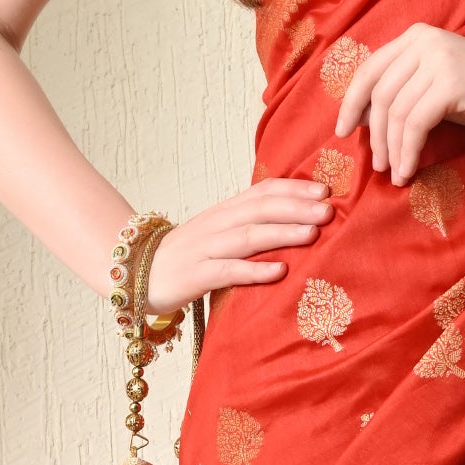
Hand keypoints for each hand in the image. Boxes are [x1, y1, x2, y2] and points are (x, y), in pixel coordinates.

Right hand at [144, 177, 330, 309]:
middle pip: (260, 210)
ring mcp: (205, 249)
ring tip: (313, 233)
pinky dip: (254, 270)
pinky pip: (228, 271)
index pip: (262, 191)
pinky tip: (279, 271)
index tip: (325, 189)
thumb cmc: (189, 255)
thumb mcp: (220, 232)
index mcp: (226, 211)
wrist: (136, 271)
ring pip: (248, 236)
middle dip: (296, 207)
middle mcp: (217, 224)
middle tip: (328, 209)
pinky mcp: (196, 276)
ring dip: (282, 233)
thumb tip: (297, 217)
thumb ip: (251, 223)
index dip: (293, 188)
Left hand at [334, 25, 464, 185]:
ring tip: (395, 173)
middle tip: (376, 164)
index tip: (343, 131)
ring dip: (391, 149)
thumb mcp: (436, 87)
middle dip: (372, 134)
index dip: (351, 102)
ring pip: (395, 112)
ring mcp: (438, 59)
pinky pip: (415, 124)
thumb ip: (402, 93)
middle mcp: (424, 40)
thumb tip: (358, 119)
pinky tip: (409, 170)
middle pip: (379, 93)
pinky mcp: (452, 83)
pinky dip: (408, 151)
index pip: (369, 69)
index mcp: (416, 35)